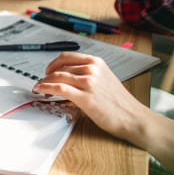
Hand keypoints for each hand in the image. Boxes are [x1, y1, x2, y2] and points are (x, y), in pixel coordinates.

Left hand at [33, 52, 150, 141]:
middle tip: (42, 82)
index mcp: (97, 63)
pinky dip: (46, 88)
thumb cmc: (120, 103)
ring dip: (44, 82)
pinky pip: (59, 88)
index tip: (48, 70)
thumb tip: (68, 76)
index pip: (67, 56)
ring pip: (57, 77)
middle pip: (59, 67)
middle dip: (46, 75)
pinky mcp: (85, 97)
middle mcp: (92, 69)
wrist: (133, 118)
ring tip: (40, 89)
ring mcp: (88, 82)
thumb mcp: (105, 79)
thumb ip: (88, 74)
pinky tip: (41, 91)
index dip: (53, 63)